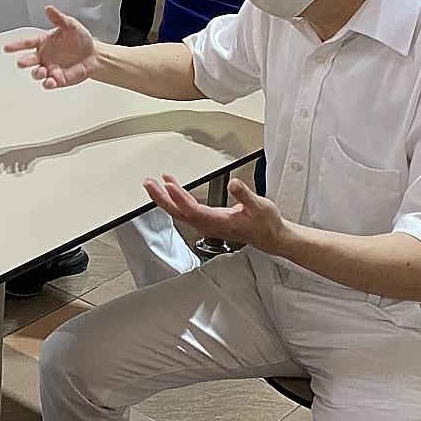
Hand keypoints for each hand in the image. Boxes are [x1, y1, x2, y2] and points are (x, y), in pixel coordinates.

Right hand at [5, 6, 98, 89]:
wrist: (93, 55)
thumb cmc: (80, 40)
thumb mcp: (71, 25)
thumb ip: (59, 19)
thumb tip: (49, 9)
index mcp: (44, 42)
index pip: (27, 43)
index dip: (17, 45)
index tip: (7, 47)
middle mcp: (44, 56)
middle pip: (29, 60)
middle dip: (23, 62)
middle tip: (20, 63)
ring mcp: (50, 68)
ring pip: (37, 73)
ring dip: (37, 73)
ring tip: (41, 71)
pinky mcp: (58, 79)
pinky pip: (49, 83)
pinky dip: (48, 84)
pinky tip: (50, 81)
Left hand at [145, 176, 285, 252]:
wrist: (271, 237)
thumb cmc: (266, 224)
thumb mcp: (260, 206)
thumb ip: (245, 195)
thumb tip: (234, 184)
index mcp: (220, 222)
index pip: (193, 210)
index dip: (179, 198)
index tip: (168, 185)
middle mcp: (209, 225)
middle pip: (179, 212)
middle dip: (162, 198)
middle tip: (149, 183)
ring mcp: (207, 225)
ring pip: (180, 212)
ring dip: (166, 198)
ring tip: (155, 183)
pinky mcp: (208, 221)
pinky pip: (186, 211)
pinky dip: (176, 199)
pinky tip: (174, 188)